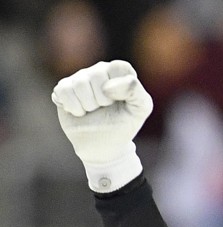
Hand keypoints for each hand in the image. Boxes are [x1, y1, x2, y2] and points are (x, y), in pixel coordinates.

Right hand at [51, 60, 152, 192]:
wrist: (104, 145)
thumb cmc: (124, 124)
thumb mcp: (140, 109)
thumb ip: (136, 92)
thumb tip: (108, 86)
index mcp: (120, 73)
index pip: (118, 66)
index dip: (118, 86)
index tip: (119, 101)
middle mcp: (99, 71)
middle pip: (95, 74)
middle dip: (102, 99)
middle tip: (105, 108)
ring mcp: (79, 78)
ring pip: (79, 83)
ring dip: (88, 105)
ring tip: (93, 111)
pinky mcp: (63, 89)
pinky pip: (63, 91)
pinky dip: (73, 108)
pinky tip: (80, 112)